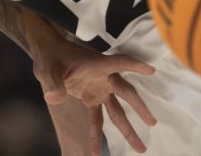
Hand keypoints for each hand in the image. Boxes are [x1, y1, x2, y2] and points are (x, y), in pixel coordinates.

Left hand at [34, 38, 156, 154]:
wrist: (48, 55)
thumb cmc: (51, 56)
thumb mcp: (49, 68)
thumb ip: (53, 83)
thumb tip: (54, 98)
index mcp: (97, 65)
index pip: (120, 62)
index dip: (135, 65)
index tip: (151, 70)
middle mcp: (103, 77)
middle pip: (126, 93)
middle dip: (140, 108)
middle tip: (153, 123)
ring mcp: (99, 89)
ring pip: (117, 111)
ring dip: (127, 129)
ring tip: (140, 148)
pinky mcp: (91, 98)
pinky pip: (97, 120)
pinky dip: (97, 135)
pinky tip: (96, 152)